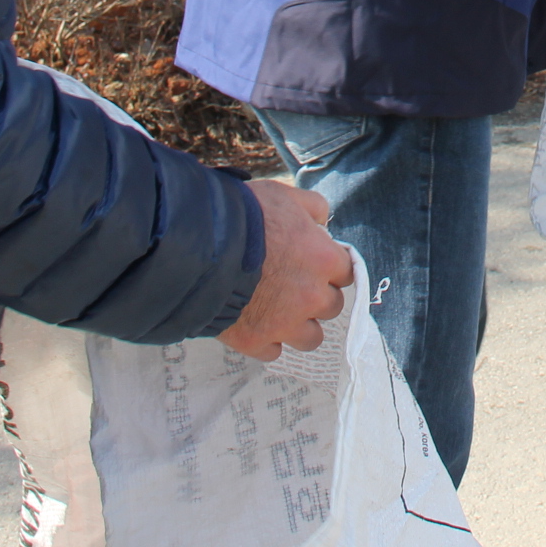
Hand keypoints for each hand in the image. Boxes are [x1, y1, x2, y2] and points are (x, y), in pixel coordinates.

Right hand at [218, 179, 353, 360]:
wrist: (199, 246)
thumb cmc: (244, 215)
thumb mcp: (284, 195)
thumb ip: (311, 207)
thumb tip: (321, 220)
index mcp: (323, 260)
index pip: (346, 272)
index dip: (329, 267)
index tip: (314, 264)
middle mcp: (311, 296)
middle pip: (331, 306)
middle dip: (316, 296)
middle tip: (294, 285)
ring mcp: (284, 323)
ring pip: (311, 338)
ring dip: (299, 326)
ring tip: (281, 312)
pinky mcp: (255, 340)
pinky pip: (273, 351)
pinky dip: (266, 340)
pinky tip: (254, 323)